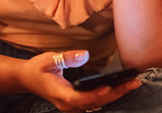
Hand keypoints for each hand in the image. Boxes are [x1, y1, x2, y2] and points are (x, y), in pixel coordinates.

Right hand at [18, 51, 140, 112]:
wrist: (27, 79)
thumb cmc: (37, 69)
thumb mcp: (49, 59)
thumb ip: (66, 58)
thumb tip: (84, 55)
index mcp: (62, 95)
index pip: (84, 98)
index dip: (99, 93)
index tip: (114, 85)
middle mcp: (69, 105)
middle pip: (96, 102)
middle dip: (116, 93)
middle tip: (134, 82)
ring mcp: (73, 106)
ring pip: (98, 104)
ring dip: (116, 95)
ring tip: (132, 84)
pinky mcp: (76, 103)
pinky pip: (95, 102)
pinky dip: (108, 95)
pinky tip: (120, 87)